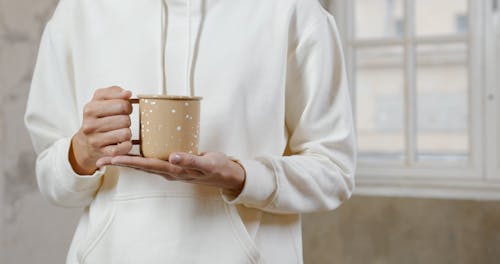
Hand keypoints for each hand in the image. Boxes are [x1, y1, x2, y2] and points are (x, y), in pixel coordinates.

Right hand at [69, 86, 132, 174]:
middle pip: (125, 119)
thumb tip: (127, 93)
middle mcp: (90, 125)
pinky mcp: (103, 153)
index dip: (127, 106)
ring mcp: (95, 140)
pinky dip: (127, 145)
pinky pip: (124, 147)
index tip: (123, 109)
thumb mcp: (100, 100)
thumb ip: (114, 92)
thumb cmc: (97, 118)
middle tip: (120, 122)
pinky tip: (122, 142)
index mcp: (90, 108)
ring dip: (127, 132)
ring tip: (119, 131)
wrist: (85, 143)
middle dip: (126, 120)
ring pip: (126, 133)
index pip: (122, 104)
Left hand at [97, 152, 245, 193]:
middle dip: (120, 162)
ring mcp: (170, 167)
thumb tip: (173, 156)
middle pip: (139, 166)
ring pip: (144, 163)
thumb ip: (191, 160)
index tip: (111, 159)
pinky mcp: (174, 162)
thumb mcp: (207, 164)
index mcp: (173, 170)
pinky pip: (153, 158)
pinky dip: (141, 154)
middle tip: (99, 161)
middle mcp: (168, 170)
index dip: (128, 161)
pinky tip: (136, 146)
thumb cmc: (217, 168)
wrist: (226, 175)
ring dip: (127, 159)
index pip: (146, 165)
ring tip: (110, 154)